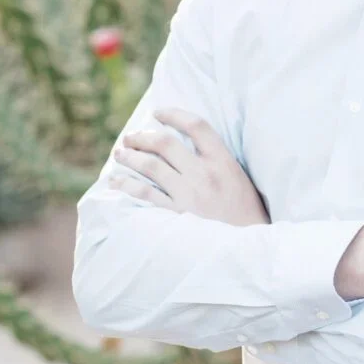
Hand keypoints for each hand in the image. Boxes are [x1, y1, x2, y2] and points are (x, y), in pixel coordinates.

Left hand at [108, 107, 270, 226]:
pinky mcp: (176, 218)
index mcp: (223, 161)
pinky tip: (116, 181)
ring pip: (151, 166)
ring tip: (119, 154)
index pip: (197, 125)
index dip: (174, 114)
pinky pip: (145, 196)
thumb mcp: (240, 179)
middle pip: (166, 143)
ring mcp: (189, 196)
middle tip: (130, 137)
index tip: (158, 112)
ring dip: (130, 157)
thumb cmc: (245, 214)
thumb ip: (218, 161)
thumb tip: (191, 144)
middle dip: (143, 136)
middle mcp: (204, 174)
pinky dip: (127, 185)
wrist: (248, 251)